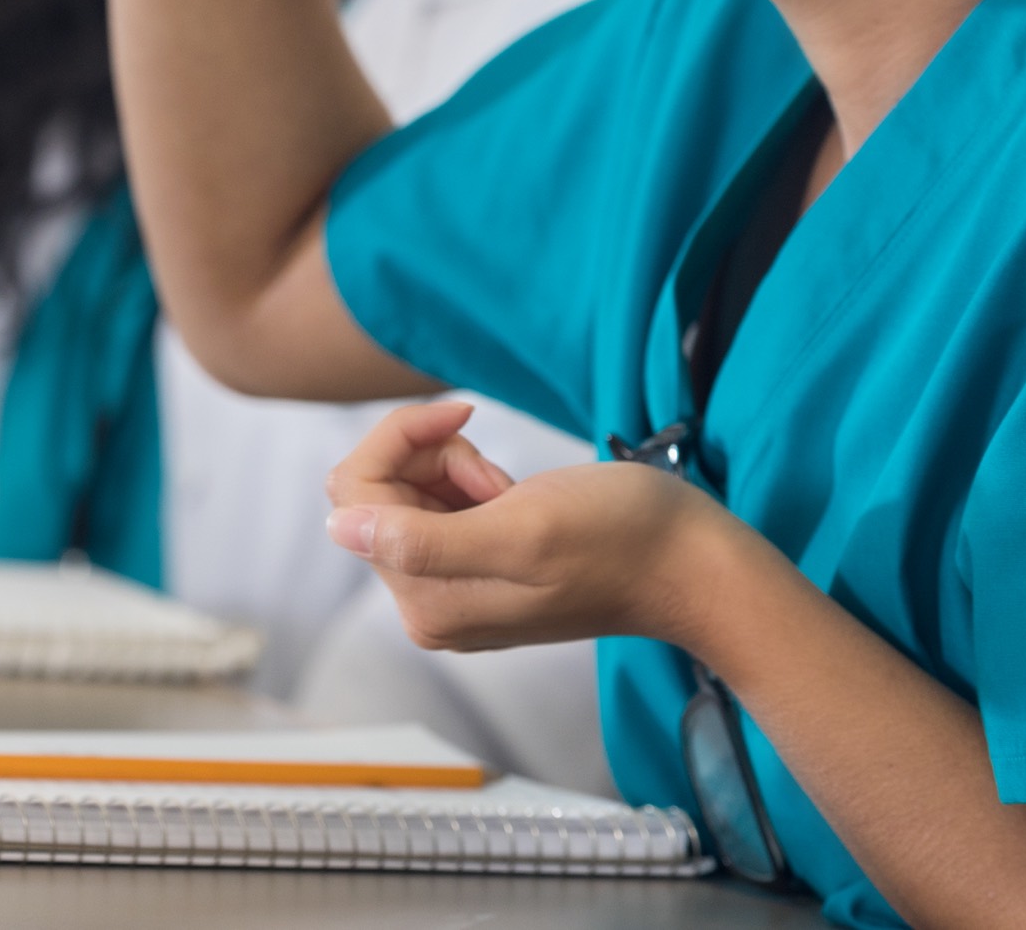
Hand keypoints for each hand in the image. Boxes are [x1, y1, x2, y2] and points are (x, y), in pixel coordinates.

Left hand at [324, 400, 740, 652]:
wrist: (688, 562)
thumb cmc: (620, 540)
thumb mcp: (521, 530)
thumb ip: (424, 541)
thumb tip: (337, 529)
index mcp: (426, 605)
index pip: (353, 497)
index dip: (401, 439)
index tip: (463, 420)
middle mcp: (428, 606)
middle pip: (374, 493)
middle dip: (432, 459)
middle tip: (498, 477)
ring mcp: (451, 589)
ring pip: (405, 492)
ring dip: (456, 469)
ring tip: (512, 492)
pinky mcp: (475, 569)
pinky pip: (436, 504)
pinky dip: (471, 481)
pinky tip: (515, 499)